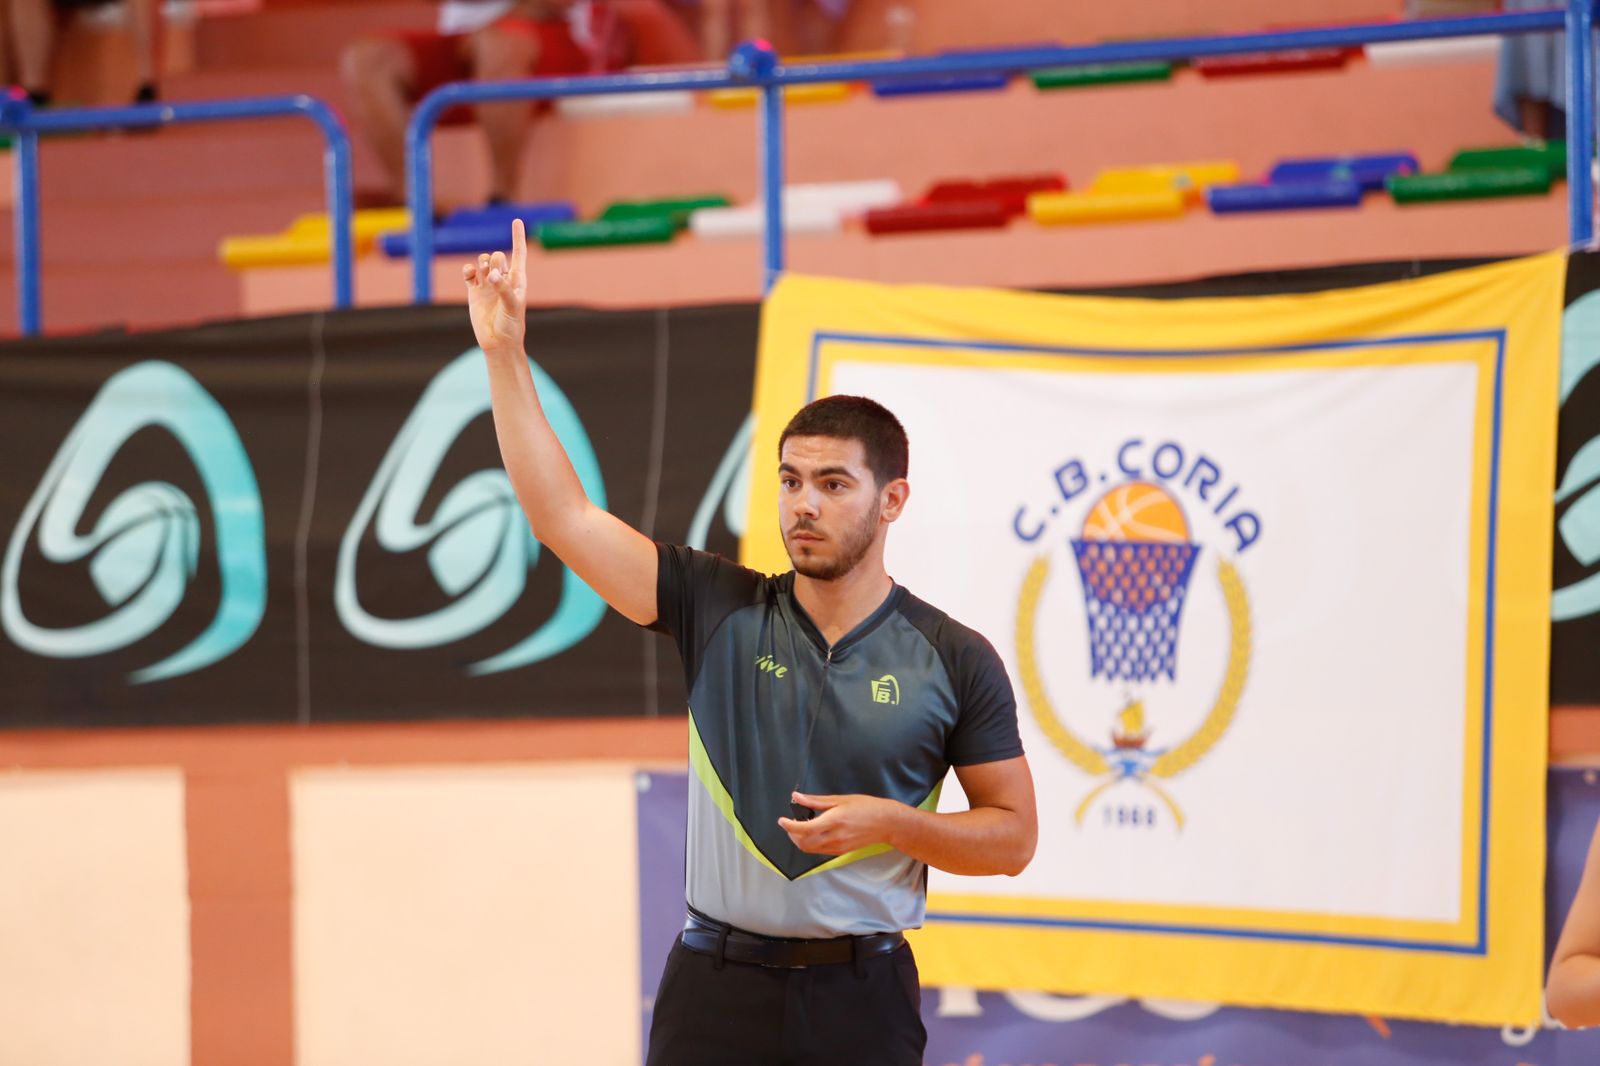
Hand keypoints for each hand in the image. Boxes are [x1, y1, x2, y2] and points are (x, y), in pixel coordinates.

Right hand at [463, 217, 527, 355]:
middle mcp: (503, 279)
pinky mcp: (474, 291)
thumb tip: (491, 275)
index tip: (516, 220)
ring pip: (483, 261)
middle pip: (498, 256)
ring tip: (483, 274)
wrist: (498, 342)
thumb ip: (503, 289)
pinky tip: (470, 274)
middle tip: (493, 276)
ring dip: (482, 263)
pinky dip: (468, 270)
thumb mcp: (512, 307)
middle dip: (495, 260)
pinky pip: (469, 273)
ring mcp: (488, 285)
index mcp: (517, 280)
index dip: (518, 237)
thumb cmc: (511, 325)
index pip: (519, 253)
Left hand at [777, 792, 902, 855]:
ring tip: (802, 827)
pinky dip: (811, 843)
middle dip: (792, 834)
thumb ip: (816, 800)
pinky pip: (820, 851)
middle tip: (790, 823)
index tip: (782, 820)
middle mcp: (835, 837)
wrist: (886, 823)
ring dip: (800, 840)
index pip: (804, 829)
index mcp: (834, 821)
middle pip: (803, 843)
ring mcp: (838, 847)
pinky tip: (814, 833)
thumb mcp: (840, 799)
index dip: (789, 826)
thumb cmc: (866, 807)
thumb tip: (797, 797)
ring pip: (810, 850)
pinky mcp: (841, 852)